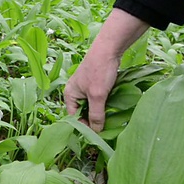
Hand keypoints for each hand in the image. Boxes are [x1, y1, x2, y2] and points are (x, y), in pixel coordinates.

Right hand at [64, 8, 149, 131]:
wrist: (109, 49)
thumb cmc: (99, 71)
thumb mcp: (97, 95)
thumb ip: (96, 115)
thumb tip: (96, 132)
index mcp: (69, 95)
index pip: (74, 117)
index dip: (84, 126)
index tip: (97, 134)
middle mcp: (75, 92)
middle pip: (83, 113)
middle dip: (93, 120)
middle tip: (106, 129)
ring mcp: (85, 88)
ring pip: (92, 107)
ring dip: (101, 113)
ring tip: (111, 120)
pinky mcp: (95, 84)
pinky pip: (98, 99)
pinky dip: (105, 105)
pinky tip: (113, 109)